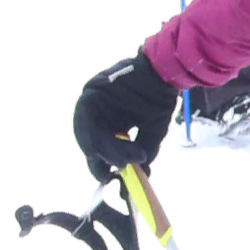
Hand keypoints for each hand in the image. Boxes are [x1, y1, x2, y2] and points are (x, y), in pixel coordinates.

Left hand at [72, 51, 180, 183]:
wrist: (164, 71)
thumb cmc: (159, 97)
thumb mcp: (153, 129)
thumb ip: (143, 149)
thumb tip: (140, 172)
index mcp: (108, 118)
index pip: (98, 145)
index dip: (103, 163)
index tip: (112, 179)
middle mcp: (95, 111)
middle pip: (89, 141)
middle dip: (103, 159)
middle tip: (117, 172)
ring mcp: (90, 100)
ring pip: (85, 133)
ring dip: (103, 151)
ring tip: (121, 162)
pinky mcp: (90, 92)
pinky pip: (85, 119)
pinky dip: (97, 137)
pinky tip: (114, 147)